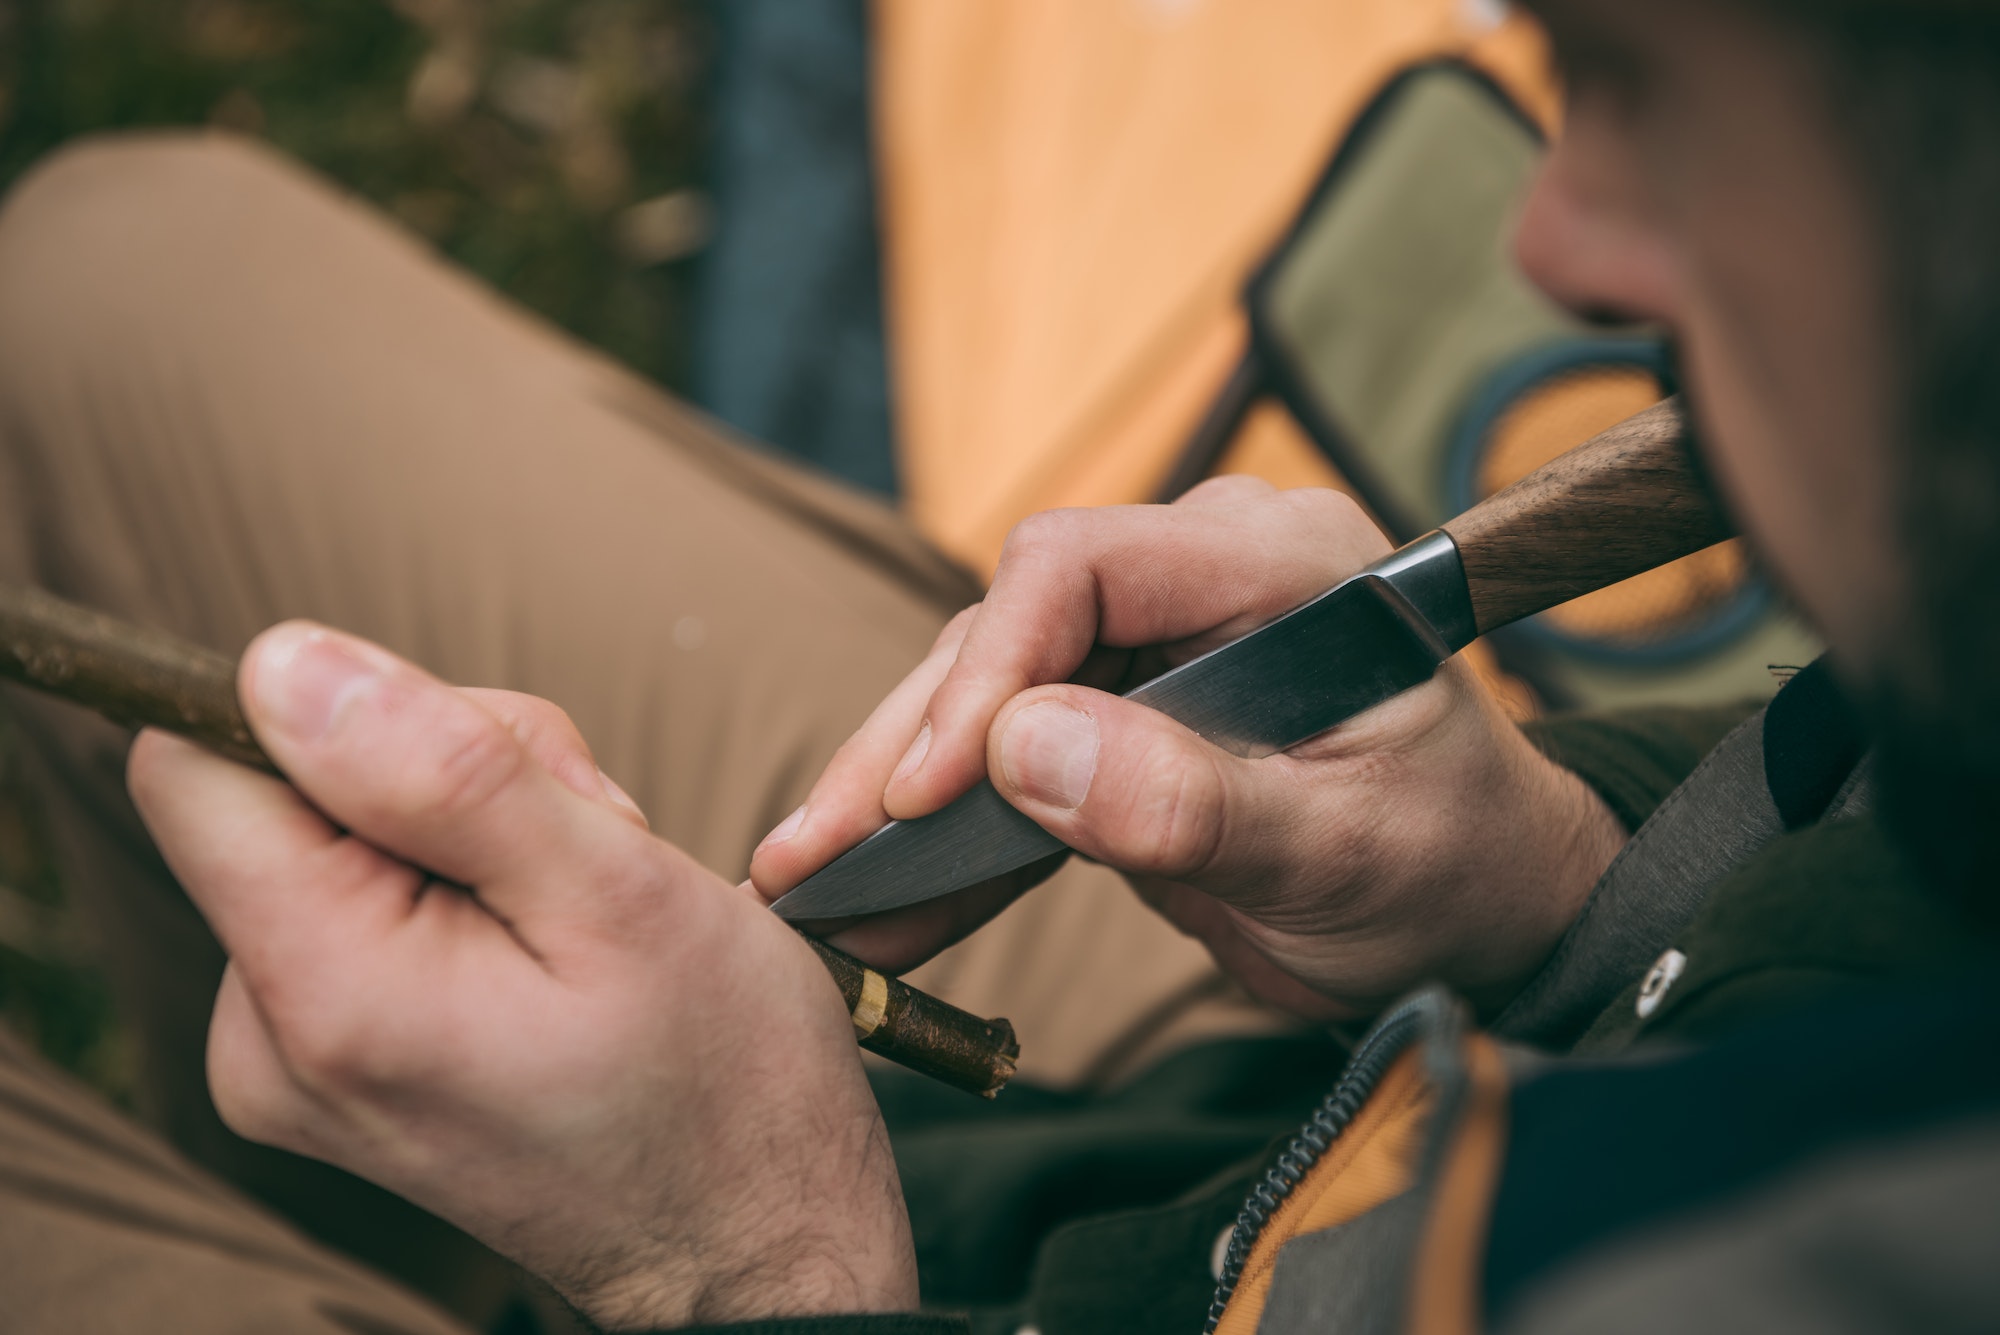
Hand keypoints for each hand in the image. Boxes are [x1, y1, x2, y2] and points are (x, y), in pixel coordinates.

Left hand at [128, 624, 916, 1329]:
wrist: (758, 1242)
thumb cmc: (724, 1084)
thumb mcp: (618, 892)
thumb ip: (444, 770)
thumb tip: (279, 663)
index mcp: (327, 995)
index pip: (203, 762)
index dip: (340, 716)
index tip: (478, 770)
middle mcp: (269, 1039)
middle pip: (291, 786)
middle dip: (447, 775)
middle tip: (581, 857)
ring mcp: (296, 1060)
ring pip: (339, 832)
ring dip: (473, 828)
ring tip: (583, 912)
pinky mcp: (333, 1060)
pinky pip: (363, 901)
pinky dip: (466, 888)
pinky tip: (554, 945)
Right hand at [750, 479, 1625, 1017]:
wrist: (1484, 906)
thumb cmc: (1450, 868)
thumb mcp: (1340, 854)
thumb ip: (1193, 802)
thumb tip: (1021, 750)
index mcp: (1282, 564)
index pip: (1081, 564)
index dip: (988, 669)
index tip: (932, 790)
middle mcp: (1207, 575)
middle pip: (1010, 627)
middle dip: (909, 744)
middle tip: (814, 852)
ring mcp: (1161, 640)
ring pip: (990, 691)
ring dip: (903, 792)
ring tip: (813, 886)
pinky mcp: (1130, 709)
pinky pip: (1017, 754)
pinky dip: (953, 832)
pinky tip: (878, 899)